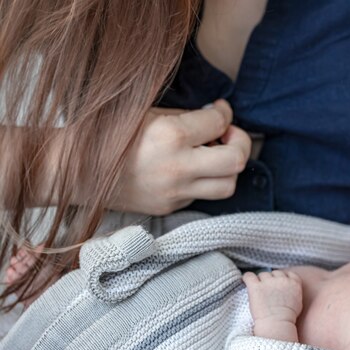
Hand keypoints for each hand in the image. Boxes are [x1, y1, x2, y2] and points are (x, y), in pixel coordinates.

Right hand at [109, 99, 251, 214]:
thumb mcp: (148, 113)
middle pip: (236, 161)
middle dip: (240, 143)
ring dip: (229, 169)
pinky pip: (203, 196)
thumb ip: (186, 117)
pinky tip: (191, 169)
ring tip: (215, 155)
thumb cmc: (110, 135)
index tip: (220, 110)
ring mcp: (175, 192)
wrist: (77, 172)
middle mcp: (177, 167)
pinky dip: (205, 181)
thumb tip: (216, 118)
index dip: (225, 112)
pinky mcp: (169, 208)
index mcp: (170, 135)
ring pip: (228, 186)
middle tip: (228, 135)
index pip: (219, 122)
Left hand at [243, 270, 302, 342]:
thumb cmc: (287, 318)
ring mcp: (268, 282)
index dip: (282, 278)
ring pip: (262, 274)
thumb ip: (294, 290)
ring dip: (260, 281)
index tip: (278, 284)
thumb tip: (289, 286)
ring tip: (258, 292)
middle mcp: (282, 279)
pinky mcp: (256, 287)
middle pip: (274, 273)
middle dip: (271, 280)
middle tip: (267, 291)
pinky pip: (249, 276)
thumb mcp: (298, 302)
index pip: (288, 273)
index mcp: (294, 283)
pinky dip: (247, 277)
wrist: (277, 324)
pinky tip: (246, 281)